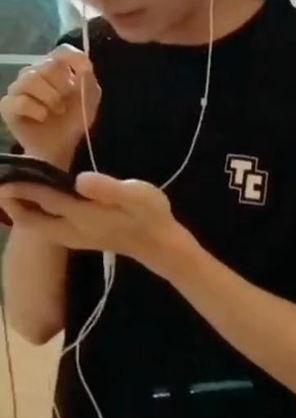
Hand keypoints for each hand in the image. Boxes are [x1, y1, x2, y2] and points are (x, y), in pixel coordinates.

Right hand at [0, 44, 101, 163]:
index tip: (85, 71)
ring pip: (31, 79)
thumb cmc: (72, 121)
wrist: (59, 148)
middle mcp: (35, 73)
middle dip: (62, 86)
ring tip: (56, 111)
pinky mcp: (7, 106)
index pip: (62, 51)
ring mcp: (18, 88)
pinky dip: (35, 110)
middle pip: (48, 64)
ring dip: (50, 98)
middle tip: (65, 103)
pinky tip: (42, 117)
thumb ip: (88, 81)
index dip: (74, 57)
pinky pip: (18, 100)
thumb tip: (84, 66)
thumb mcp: (89, 100)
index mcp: (56, 68)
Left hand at [0, 173, 177, 262]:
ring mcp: (72, 236)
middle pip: (30, 219)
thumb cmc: (150, 215)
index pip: (45, 198)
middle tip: (1, 180)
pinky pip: (43, 227)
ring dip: (19, 208)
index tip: (4, 173)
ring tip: (10, 188)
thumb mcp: (137, 196)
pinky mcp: (76, 238)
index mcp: (83, 214)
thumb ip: (108, 188)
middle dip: (11, 201)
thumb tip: (79, 180)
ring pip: (35, 226)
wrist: (158, 244)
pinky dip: (32, 213)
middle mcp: (71, 228)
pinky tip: (33, 199)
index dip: (23, 186)